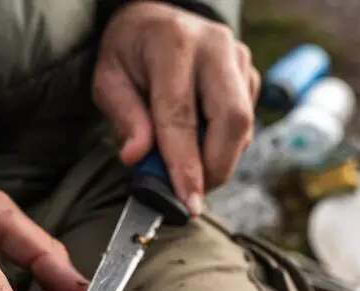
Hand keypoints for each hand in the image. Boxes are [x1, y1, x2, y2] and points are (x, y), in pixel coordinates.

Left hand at [94, 1, 259, 214]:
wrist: (158, 20)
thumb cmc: (131, 52)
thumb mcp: (109, 77)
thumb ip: (124, 117)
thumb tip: (136, 157)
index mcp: (173, 43)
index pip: (181, 115)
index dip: (186, 164)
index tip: (188, 201)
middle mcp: (214, 47)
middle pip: (232, 120)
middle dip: (215, 167)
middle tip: (192, 193)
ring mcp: (238, 59)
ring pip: (243, 127)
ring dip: (218, 158)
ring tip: (186, 164)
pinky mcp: (250, 74)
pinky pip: (245, 124)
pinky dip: (223, 144)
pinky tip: (199, 140)